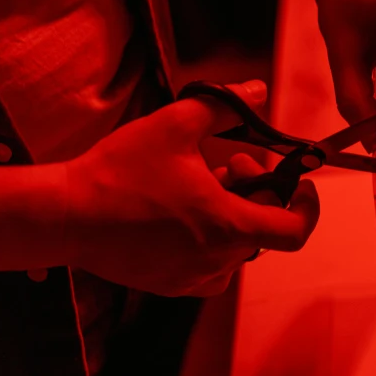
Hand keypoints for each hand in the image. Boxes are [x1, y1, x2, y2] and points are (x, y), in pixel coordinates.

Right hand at [63, 84, 319, 296]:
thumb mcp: (175, 126)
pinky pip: (212, 262)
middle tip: (233, 163)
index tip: (301, 186)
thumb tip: (259, 90)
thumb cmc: (121, 172)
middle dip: (258, 193)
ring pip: (237, 244)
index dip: (307, 208)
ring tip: (203, 183)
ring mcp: (194, 278)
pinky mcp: (172, 285)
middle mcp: (218, 262)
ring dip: (233, 213)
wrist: (67, 216)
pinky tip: (183, 212)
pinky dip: (211, 236)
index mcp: (228, 227)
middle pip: (263, 229)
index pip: (295, 231)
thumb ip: (225, 106)